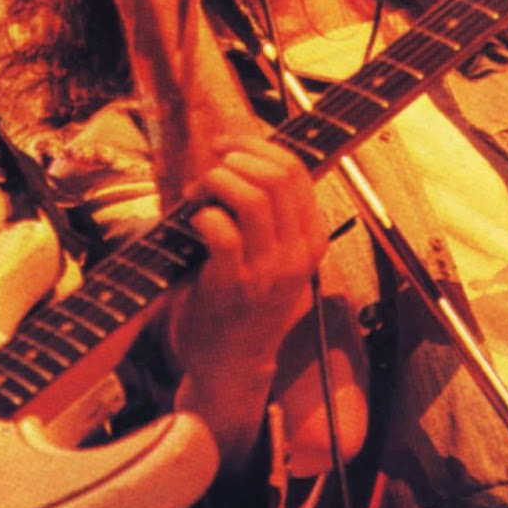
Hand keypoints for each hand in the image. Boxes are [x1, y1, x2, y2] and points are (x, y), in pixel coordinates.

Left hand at [168, 136, 325, 472]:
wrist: (232, 361)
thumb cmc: (244, 300)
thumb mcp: (273, 254)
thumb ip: (267, 211)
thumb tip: (241, 151)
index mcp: (312, 239)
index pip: (297, 170)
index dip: (257, 146)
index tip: (227, 146)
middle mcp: (298, 253)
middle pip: (277, 176)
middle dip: (236, 158)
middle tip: (210, 169)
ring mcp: (269, 271)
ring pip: (253, 196)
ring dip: (217, 183)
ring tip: (199, 195)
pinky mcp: (235, 285)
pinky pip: (223, 230)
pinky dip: (204, 215)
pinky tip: (195, 222)